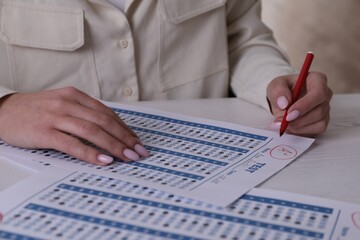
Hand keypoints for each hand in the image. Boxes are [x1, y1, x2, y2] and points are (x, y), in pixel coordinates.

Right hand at [0, 87, 148, 164]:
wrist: (1, 111)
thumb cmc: (35, 110)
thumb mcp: (61, 103)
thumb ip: (83, 113)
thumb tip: (109, 129)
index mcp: (75, 95)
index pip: (107, 113)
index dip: (125, 128)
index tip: (137, 141)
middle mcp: (68, 103)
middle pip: (104, 122)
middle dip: (126, 138)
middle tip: (139, 152)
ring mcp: (56, 116)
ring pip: (92, 132)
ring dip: (114, 146)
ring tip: (129, 157)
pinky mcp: (44, 132)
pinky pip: (72, 144)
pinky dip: (91, 153)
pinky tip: (104, 161)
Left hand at [267, 72, 332, 135]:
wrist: (282, 101)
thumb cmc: (282, 90)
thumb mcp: (275, 86)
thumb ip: (278, 92)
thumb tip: (284, 103)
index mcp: (317, 80)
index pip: (319, 92)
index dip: (305, 105)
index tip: (289, 114)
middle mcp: (325, 94)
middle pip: (320, 110)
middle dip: (299, 119)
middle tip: (283, 122)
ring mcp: (325, 108)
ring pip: (319, 122)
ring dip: (299, 126)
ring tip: (284, 124)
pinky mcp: (322, 121)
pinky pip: (317, 130)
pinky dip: (302, 131)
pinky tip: (291, 128)